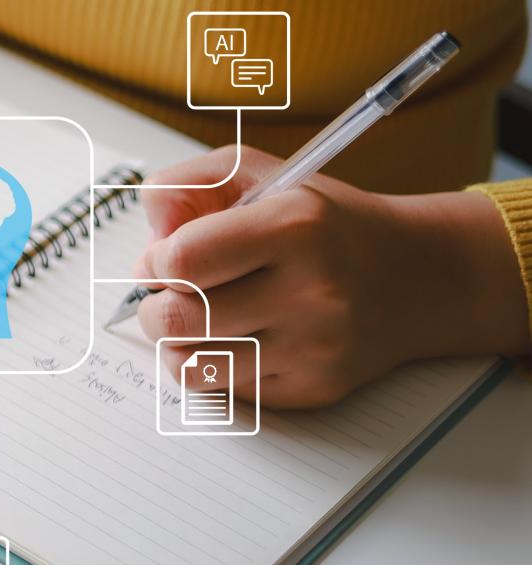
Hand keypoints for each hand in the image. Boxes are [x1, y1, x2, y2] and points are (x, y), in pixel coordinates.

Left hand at [132, 146, 528, 406]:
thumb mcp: (256, 174)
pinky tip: (235, 339)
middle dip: (154, 308)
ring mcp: (315, 346)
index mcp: (295, 226)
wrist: (418, 276)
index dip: (158, 260)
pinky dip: (215, 367)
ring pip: (191, 366)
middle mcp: (310, 290)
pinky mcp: (315, 388)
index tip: (168, 257)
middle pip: (177, 320)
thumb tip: (146, 242)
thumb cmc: (321, 222)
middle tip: (168, 296)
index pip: (182, 259)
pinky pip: (227, 390)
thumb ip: (186, 185)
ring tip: (193, 320)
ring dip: (175, 343)